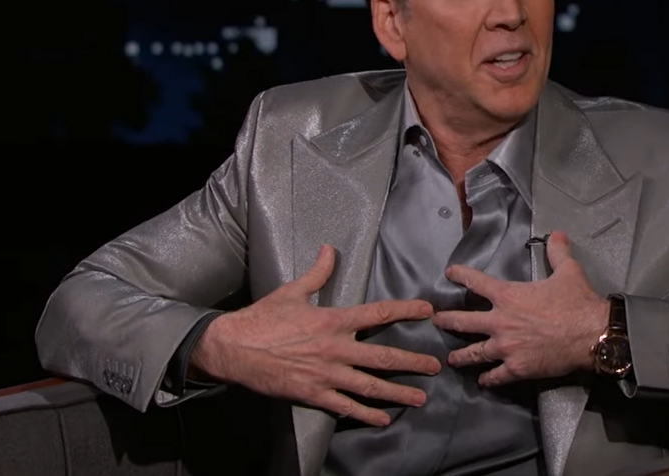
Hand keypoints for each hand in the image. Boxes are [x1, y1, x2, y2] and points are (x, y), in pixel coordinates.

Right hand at [190, 244, 440, 426]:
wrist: (232, 348)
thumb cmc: (262, 318)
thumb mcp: (292, 291)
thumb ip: (317, 272)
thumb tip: (329, 249)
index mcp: (333, 320)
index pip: (378, 313)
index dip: (406, 310)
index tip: (427, 311)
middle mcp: (335, 349)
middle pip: (383, 357)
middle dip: (413, 362)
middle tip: (435, 366)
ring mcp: (326, 375)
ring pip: (370, 386)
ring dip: (398, 392)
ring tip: (421, 398)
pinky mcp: (313, 394)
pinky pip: (345, 407)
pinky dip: (366, 414)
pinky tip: (383, 418)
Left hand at [431, 231, 608, 386]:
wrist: (591, 334)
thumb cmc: (577, 302)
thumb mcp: (568, 271)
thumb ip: (557, 252)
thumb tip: (557, 234)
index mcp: (508, 296)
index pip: (476, 282)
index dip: (460, 276)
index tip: (449, 274)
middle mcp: (500, 322)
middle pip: (464, 322)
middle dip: (447, 321)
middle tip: (436, 321)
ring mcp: (506, 347)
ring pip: (474, 353)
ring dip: (461, 356)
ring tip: (451, 359)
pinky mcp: (517, 368)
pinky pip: (496, 376)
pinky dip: (488, 379)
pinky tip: (483, 380)